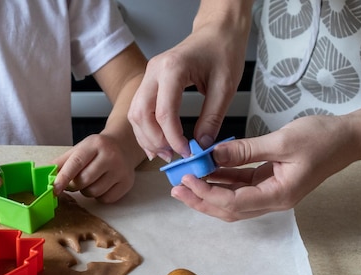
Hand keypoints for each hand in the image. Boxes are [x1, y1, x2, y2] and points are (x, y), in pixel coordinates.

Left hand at [52, 133, 142, 202]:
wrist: (123, 146)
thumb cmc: (96, 150)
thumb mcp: (79, 149)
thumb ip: (61, 162)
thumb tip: (44, 174)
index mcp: (95, 144)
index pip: (76, 163)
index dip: (63, 177)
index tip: (54, 189)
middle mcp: (110, 155)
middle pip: (84, 181)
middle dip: (74, 185)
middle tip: (75, 181)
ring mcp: (121, 170)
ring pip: (94, 192)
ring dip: (87, 191)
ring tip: (91, 180)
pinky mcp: (127, 182)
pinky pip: (105, 199)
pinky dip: (99, 196)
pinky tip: (102, 184)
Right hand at [128, 11, 249, 160]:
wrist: (217, 32)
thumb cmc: (222, 51)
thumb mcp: (225, 87)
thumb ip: (212, 118)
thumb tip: (202, 145)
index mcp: (173, 68)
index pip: (164, 113)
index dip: (173, 138)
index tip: (187, 152)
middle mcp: (154, 71)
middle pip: (141, 115)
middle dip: (155, 140)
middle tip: (173, 156)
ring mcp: (148, 76)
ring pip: (135, 114)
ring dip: (147, 137)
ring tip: (165, 153)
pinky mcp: (149, 83)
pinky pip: (139, 110)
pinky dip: (145, 129)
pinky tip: (157, 143)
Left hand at [171, 115, 357, 220]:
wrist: (348, 138)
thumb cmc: (323, 139)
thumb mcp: (281, 141)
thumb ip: (245, 151)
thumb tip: (213, 155)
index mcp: (279, 195)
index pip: (234, 203)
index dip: (207, 193)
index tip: (188, 180)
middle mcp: (273, 200)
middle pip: (228, 209)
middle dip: (200, 200)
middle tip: (176, 189)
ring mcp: (270, 193)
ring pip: (231, 200)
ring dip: (207, 191)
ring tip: (184, 182)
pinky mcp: (268, 182)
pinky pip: (239, 186)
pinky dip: (221, 180)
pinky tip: (206, 170)